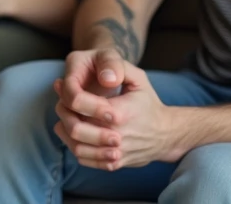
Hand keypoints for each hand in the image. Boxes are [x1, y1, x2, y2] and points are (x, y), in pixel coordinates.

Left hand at [53, 61, 181, 170]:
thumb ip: (118, 67)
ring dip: (66, 131)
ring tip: (69, 117)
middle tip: (64, 103)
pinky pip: (84, 158)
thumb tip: (105, 76)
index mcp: (119, 113)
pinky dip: (74, 146)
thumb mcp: (138, 79)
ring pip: (77, 147)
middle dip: (64, 113)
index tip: (70, 89)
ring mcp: (115, 152)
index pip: (80, 105)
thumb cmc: (147, 103)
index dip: (69, 96)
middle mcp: (117, 136)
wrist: (166, 133)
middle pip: (75, 128)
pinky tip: (76, 133)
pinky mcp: (114, 164)